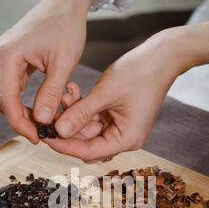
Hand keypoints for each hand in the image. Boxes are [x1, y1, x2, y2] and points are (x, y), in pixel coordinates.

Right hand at [0, 0, 104, 143]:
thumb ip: (51, 94)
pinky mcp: (9, 58)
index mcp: (8, 56)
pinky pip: (12, 86)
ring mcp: (1, 56)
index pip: (7, 101)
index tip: (38, 138)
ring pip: (7, 95)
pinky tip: (42, 108)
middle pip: (3, 101)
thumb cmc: (66, 27)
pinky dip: (25, 100)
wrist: (65, 4)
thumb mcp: (64, 64)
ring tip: (46, 122)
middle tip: (44, 132)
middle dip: (22, 120)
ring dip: (24, 111)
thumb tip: (41, 121)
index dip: (21, 124)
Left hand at [46, 30, 185, 161]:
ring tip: (62, 96)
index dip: (65, 146)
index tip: (46, 137)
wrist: (162, 56)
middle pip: (87, 143)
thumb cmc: (140, 73)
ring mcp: (121, 127)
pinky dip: (83, 108)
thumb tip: (58, 131)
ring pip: (88, 129)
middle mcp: (124, 138)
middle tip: (47, 117)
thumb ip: (80, 113)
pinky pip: (95, 118)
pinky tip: (72, 93)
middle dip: (67, 129)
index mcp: (126, 139)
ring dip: (73, 115)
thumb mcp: (105, 93)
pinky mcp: (118, 117)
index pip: (89, 151)